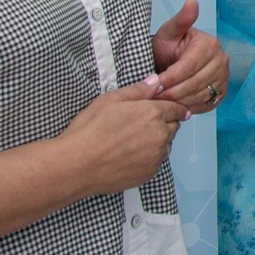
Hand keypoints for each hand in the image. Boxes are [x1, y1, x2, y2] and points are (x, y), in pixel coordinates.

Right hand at [58, 79, 185, 195]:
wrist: (77, 164)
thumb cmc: (90, 131)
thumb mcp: (110, 100)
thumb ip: (138, 90)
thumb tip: (155, 81)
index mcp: (152, 114)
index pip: (176, 108)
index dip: (175, 108)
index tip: (177, 110)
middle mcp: (159, 135)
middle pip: (173, 127)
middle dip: (165, 123)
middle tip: (145, 125)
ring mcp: (155, 156)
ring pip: (166, 145)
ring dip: (158, 141)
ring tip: (134, 141)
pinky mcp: (149, 173)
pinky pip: (156, 162)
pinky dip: (150, 158)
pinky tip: (130, 155)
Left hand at [152, 0, 228, 113]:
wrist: (173, 61)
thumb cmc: (169, 46)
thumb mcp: (169, 31)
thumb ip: (180, 19)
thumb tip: (191, 2)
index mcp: (209, 44)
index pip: (188, 66)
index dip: (170, 77)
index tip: (153, 84)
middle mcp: (221, 60)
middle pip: (194, 83)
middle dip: (172, 92)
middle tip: (154, 97)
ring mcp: (223, 77)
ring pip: (200, 96)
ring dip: (179, 102)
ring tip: (162, 103)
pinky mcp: (221, 92)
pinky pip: (206, 105)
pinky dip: (189, 107)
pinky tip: (175, 106)